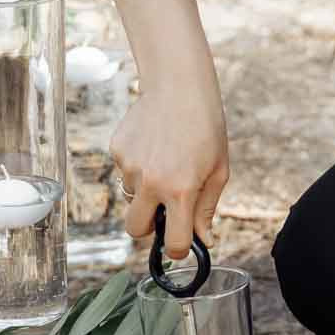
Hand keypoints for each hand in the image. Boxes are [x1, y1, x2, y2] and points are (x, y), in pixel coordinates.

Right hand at [108, 76, 227, 265]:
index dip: (177, 248)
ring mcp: (129, 166)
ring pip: (130, 197)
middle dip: (149, 227)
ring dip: (145, 190)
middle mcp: (151, 182)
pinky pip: (124, 172)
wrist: (179, 85)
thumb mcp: (218, 170)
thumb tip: (204, 241)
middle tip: (165, 209)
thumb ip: (207, 209)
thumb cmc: (206, 128)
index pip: (173, 243)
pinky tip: (153, 144)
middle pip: (135, 230)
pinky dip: (137, 166)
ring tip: (165, 160)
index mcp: (181, 190)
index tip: (180, 243)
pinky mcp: (116, 150)